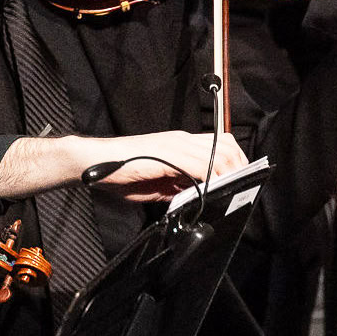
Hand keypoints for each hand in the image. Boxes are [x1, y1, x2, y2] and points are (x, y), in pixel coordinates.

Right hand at [72, 129, 243, 200]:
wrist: (93, 162)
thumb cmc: (119, 172)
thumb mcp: (157, 183)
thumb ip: (178, 185)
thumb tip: (198, 195)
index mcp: (179, 144)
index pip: (219, 144)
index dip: (235, 160)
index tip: (240, 178)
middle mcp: (181, 140)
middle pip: (225, 145)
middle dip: (239, 166)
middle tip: (243, 185)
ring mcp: (174, 145)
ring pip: (218, 153)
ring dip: (230, 172)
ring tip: (233, 189)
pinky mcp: (167, 155)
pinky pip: (200, 164)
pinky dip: (212, 177)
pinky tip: (214, 189)